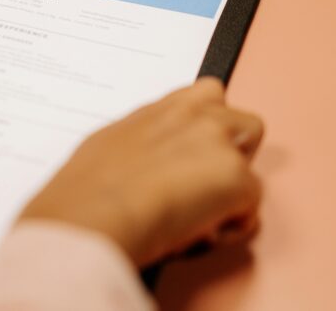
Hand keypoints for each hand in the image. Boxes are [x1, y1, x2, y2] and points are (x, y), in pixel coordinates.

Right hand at [19, 77, 262, 266]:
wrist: (92, 214)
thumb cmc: (83, 191)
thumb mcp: (106, 147)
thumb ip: (139, 144)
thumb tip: (140, 165)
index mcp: (162, 109)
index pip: (205, 97)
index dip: (205, 130)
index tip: (191, 156)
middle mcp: (194, 115)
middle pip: (244, 123)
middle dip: (233, 154)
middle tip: (203, 187)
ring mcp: (219, 143)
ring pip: (252, 164)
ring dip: (235, 188)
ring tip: (201, 215)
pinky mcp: (236, 178)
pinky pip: (251, 209)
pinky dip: (229, 228)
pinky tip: (196, 237)